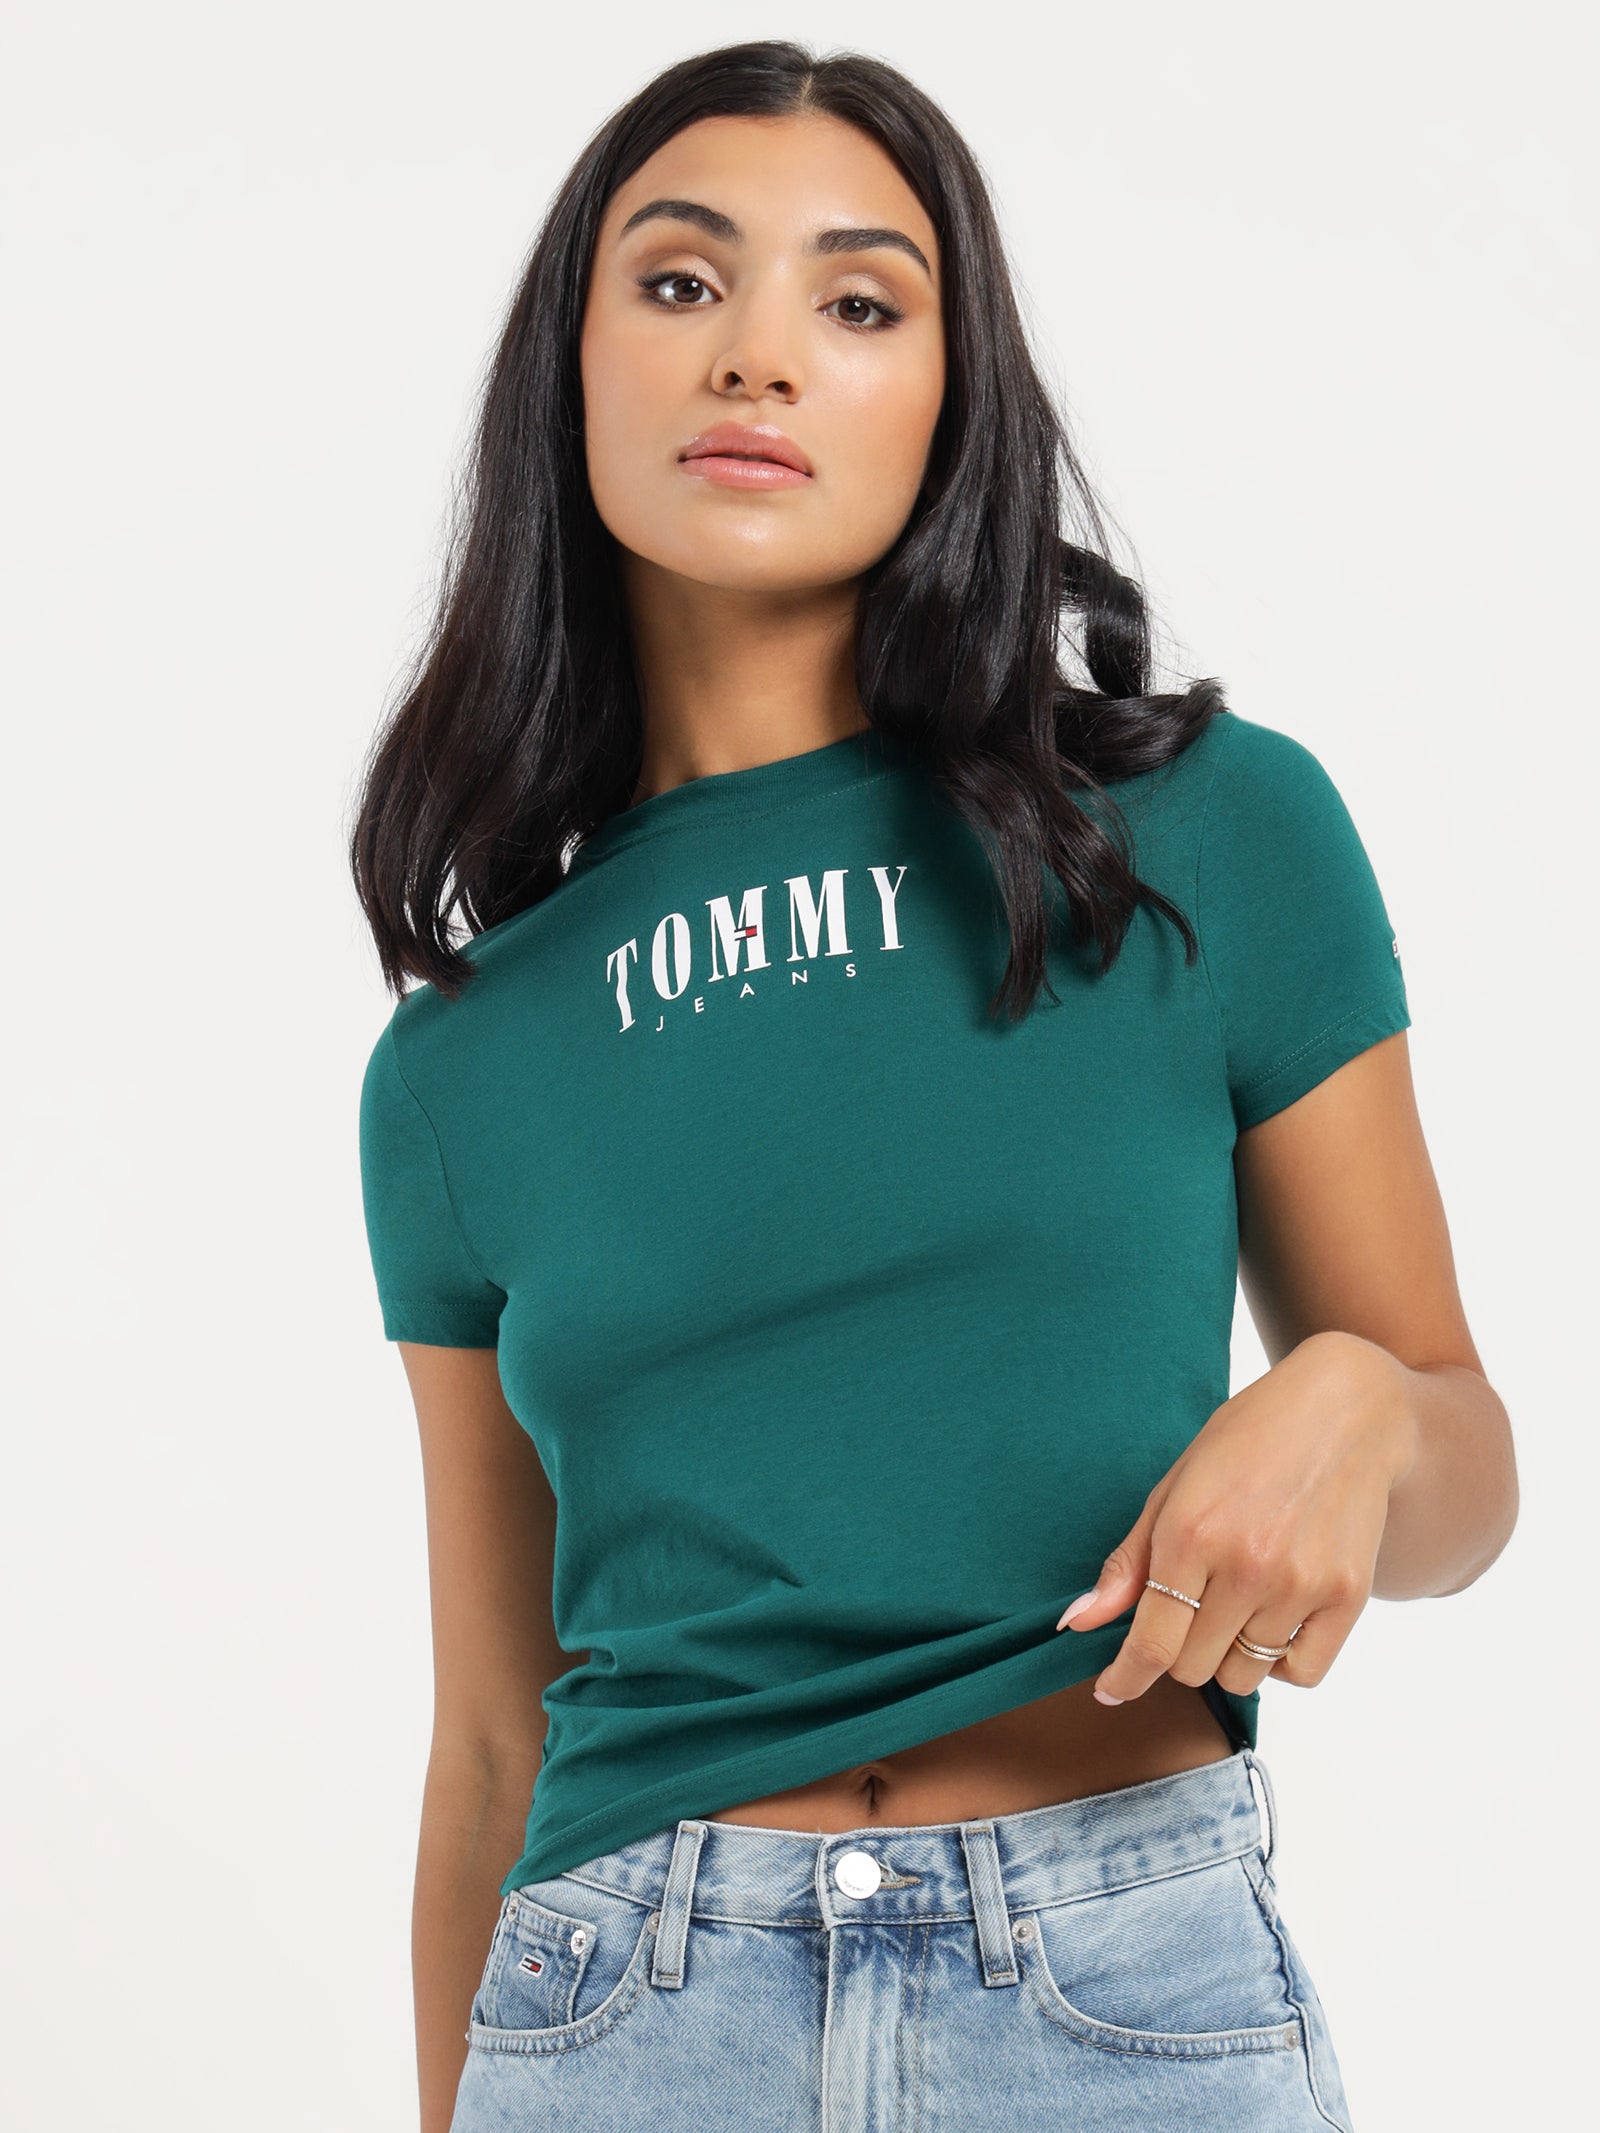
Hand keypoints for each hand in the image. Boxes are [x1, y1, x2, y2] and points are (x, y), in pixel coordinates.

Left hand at [1056, 1331, 1417, 1702]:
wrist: (1343, 1411)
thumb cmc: (1248, 1440)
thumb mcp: (1173, 1488)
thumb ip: (1128, 1563)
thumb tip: (1079, 1624)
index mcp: (1191, 1535)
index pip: (1152, 1643)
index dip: (1126, 1677)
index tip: (1111, 1690)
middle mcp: (1246, 1567)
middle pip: (1193, 1668)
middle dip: (1179, 1650)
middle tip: (1193, 1606)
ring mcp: (1301, 1586)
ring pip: (1243, 1677)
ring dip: (1228, 1655)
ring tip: (1237, 1602)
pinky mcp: (1349, 1598)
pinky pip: (1302, 1674)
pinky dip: (1280, 1662)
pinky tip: (1273, 1619)